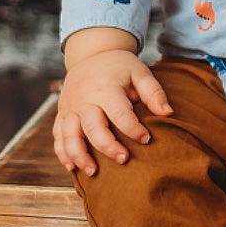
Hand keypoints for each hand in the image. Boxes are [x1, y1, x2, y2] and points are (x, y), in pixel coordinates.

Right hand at [54, 31, 172, 175]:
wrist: (90, 54)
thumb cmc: (119, 67)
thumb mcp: (139, 72)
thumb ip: (153, 92)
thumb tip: (168, 113)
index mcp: (105, 88)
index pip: (119, 113)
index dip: (133, 128)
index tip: (146, 139)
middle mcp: (84, 99)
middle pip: (92, 126)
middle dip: (107, 145)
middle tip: (123, 159)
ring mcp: (70, 107)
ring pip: (69, 134)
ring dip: (79, 155)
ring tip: (93, 172)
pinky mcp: (62, 114)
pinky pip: (58, 135)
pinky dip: (62, 152)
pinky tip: (72, 167)